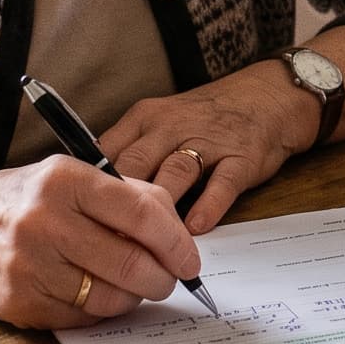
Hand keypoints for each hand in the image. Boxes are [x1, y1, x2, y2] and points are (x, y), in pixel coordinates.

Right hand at [0, 157, 200, 328]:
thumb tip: (178, 234)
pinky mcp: (19, 301)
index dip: (176, 241)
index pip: (141, 213)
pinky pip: (83, 317)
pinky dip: (101, 311)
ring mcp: (28, 264)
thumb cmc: (24, 201)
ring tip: (131, 286)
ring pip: (111, 297)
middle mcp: (44, 220)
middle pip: (131, 262)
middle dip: (162, 278)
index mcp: (64, 179)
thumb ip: (126, 196)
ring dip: (133, 297)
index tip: (189, 259)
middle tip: (168, 280)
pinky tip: (95, 294)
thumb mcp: (69, 178)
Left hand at [100, 64, 318, 233]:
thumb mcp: (158, 123)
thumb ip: (127, 154)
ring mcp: (208, 141)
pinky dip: (208, 205)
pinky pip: (222, 182)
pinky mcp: (241, 157)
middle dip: (118, 205)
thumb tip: (86, 197)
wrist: (265, 97)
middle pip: (136, 165)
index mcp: (144, 120)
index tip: (78, 221)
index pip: (107, 152)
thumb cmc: (202, 119)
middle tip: (103, 242)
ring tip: (146, 246)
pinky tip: (195, 229)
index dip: (89, 189)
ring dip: (160, 209)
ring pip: (175, 173)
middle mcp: (172, 127)